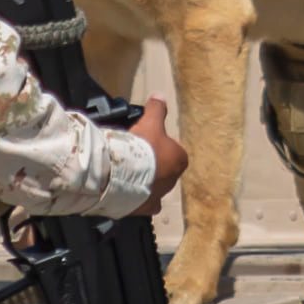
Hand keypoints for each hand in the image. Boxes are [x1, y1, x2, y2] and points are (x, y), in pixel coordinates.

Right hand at [129, 97, 187, 215]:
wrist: (124, 174)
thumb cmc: (143, 147)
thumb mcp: (150, 122)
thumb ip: (157, 109)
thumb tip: (160, 95)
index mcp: (180, 159)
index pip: (174, 152)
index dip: (159, 147)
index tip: (146, 143)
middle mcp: (174, 180)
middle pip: (164, 171)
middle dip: (153, 166)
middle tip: (135, 157)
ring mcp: (160, 196)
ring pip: (154, 187)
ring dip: (144, 182)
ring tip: (126, 173)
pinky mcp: (145, 208)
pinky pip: (144, 203)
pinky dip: (137, 198)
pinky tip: (125, 190)